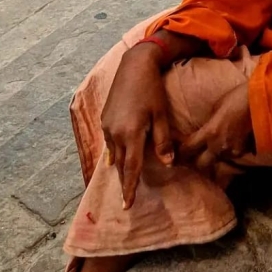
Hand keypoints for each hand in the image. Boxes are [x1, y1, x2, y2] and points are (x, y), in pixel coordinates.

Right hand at [101, 43, 172, 208]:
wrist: (134, 66)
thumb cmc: (152, 89)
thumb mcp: (161, 115)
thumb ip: (163, 140)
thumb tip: (168, 163)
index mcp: (130, 133)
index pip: (130, 168)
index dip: (129, 188)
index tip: (127, 206)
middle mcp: (114, 133)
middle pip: (119, 165)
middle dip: (123, 182)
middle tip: (126, 200)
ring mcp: (106, 126)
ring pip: (113, 154)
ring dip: (119, 168)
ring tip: (124, 182)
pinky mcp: (104, 118)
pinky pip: (109, 143)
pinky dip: (114, 153)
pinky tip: (115, 160)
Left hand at [179, 82, 252, 180]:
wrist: (263, 100)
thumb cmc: (237, 97)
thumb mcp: (216, 107)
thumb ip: (208, 123)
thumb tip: (205, 131)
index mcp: (209, 133)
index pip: (188, 150)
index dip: (181, 153)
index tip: (177, 155)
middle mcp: (219, 147)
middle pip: (201, 165)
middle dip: (196, 162)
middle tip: (195, 157)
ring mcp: (233, 151)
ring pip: (218, 160)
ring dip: (215, 156)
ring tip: (218, 146)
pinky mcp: (246, 151)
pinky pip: (233, 155)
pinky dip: (230, 151)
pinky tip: (234, 141)